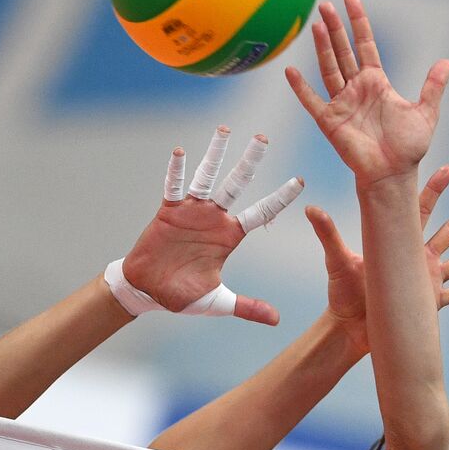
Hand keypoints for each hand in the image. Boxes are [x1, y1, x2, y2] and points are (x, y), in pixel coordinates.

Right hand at [117, 126, 302, 324]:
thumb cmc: (182, 295)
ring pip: (207, 176)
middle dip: (250, 161)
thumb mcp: (218, 302)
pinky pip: (174, 187)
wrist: (147, 292)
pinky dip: (176, 171)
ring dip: (215, 154)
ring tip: (225, 129)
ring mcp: (192, 211)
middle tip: (264, 137)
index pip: (261, 213)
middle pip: (237, 184)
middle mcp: (214, 218)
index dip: (280, 198)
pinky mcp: (168, 211)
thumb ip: (246, 307)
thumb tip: (277, 320)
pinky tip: (181, 151)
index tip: (300, 181)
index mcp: (230, 236)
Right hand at [285, 0, 448, 187]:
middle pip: (342, 51)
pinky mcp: (330, 121)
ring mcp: (341, 103)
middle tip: (325, 5)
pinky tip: (291, 71)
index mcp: (377, 83)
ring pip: (329, 68)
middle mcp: (356, 89)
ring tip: (315, 25)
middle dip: (335, 28)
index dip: (358, 22)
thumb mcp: (425, 112)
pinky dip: (301, 88)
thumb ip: (433, 87)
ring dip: (322, 48)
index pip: (365, 45)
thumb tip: (447, 61)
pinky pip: (312, 101)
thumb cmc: (408, 148)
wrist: (393, 174)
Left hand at [306, 166, 448, 353]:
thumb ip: (328, 234)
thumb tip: (311, 207)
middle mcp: (416, 258)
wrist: (348, 329)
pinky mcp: (430, 302)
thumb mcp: (336, 261)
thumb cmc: (341, 294)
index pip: (420, 210)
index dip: (435, 190)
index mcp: (398, 244)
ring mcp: (426, 279)